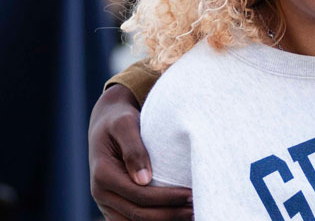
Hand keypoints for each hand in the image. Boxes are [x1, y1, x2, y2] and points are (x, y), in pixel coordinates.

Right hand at [89, 84, 192, 219]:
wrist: (106, 123)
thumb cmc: (120, 120)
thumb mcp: (125, 124)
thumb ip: (134, 149)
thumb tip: (144, 179)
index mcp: (103, 175)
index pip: (140, 195)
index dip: (167, 198)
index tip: (191, 194)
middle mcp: (100, 193)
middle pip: (137, 214)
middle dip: (169, 214)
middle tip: (196, 208)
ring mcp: (105, 202)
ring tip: (190, 214)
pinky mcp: (112, 205)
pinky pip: (131, 220)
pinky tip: (174, 215)